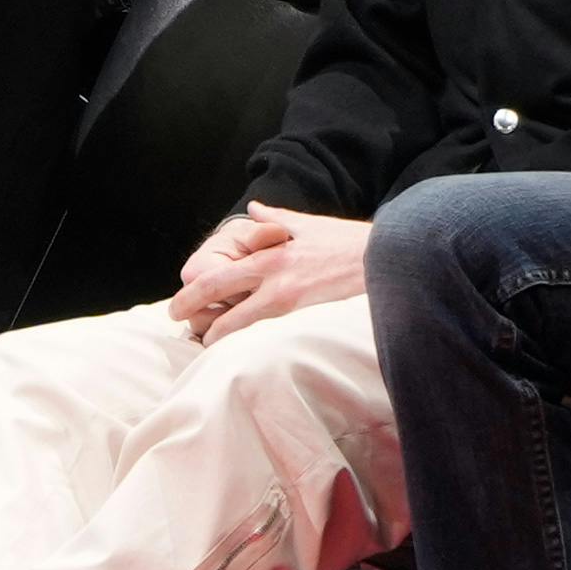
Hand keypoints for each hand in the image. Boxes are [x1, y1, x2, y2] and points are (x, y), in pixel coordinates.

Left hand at [170, 201, 368, 344]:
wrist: (391, 257)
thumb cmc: (351, 242)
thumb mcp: (309, 226)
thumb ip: (277, 220)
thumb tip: (254, 209)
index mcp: (270, 258)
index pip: (218, 278)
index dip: (194, 294)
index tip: (179, 306)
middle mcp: (274, 280)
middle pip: (220, 304)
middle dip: (196, 320)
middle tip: (181, 330)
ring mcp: (291, 304)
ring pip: (241, 329)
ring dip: (222, 341)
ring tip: (210, 351)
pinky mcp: (310, 322)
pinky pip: (271, 340)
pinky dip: (254, 350)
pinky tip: (246, 360)